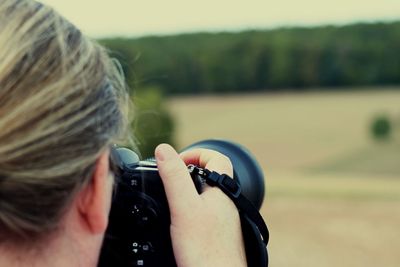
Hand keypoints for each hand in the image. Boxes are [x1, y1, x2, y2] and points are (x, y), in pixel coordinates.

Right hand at [155, 144, 246, 266]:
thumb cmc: (206, 251)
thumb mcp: (184, 207)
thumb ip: (174, 178)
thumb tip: (163, 149)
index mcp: (222, 191)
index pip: (217, 157)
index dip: (197, 153)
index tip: (177, 161)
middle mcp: (226, 203)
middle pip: (211, 176)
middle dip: (188, 173)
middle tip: (169, 179)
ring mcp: (223, 220)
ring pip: (207, 196)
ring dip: (189, 192)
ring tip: (170, 200)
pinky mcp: (217, 235)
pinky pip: (204, 214)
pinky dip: (191, 211)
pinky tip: (179, 224)